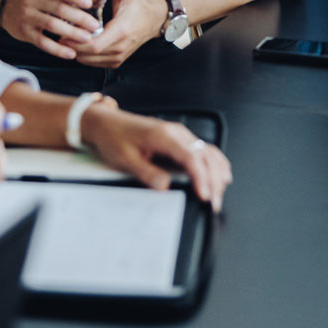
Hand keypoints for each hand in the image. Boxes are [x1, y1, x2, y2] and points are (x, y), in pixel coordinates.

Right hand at [0, 0, 99, 61]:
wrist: (4, 4)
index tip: (89, 4)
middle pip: (58, 9)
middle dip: (79, 18)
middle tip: (95, 25)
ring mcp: (26, 16)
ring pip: (52, 26)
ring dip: (72, 33)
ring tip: (87, 38)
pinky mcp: (24, 32)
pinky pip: (42, 43)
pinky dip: (58, 49)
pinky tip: (71, 53)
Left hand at [70, 0, 167, 68]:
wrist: (153, 20)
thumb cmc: (138, 4)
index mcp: (122, 30)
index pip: (95, 44)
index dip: (76, 42)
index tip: (63, 34)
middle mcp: (121, 46)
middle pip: (90, 54)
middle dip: (72, 47)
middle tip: (58, 36)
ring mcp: (120, 56)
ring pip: (91, 61)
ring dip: (76, 53)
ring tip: (65, 41)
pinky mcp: (117, 61)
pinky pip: (96, 64)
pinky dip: (84, 57)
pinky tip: (76, 47)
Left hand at [81, 104, 232, 211]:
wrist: (108, 123)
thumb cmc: (115, 138)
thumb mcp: (125, 160)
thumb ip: (147, 173)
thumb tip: (165, 186)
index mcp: (164, 136)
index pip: (191, 157)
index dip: (201, 178)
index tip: (205, 195)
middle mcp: (177, 133)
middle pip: (205, 156)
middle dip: (214, 180)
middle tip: (214, 203)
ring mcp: (181, 135)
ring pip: (208, 152)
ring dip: (217, 173)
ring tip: (218, 194)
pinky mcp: (181, 139)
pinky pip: (204, 149)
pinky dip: (215, 163)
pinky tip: (220, 174)